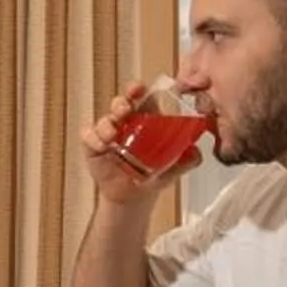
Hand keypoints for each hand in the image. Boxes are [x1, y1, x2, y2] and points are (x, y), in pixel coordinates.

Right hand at [80, 83, 193, 205]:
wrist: (134, 197)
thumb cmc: (152, 175)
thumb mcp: (173, 168)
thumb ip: (187, 160)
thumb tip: (198, 152)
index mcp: (144, 121)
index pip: (139, 98)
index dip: (136, 89)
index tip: (139, 89)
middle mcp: (124, 123)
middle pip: (119, 104)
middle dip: (121, 103)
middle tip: (125, 110)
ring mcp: (107, 134)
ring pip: (103, 119)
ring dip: (106, 123)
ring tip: (113, 135)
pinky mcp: (93, 147)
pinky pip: (88, 136)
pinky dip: (93, 138)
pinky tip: (102, 146)